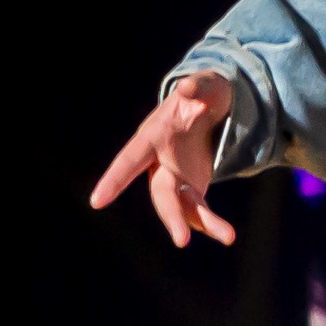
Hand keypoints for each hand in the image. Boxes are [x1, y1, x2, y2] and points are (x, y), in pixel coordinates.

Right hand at [91, 77, 241, 246]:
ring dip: (202, 224)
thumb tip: (188, 86)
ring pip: (182, 207)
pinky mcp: (192, 188)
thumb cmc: (204, 93)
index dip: (114, 180)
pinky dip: (211, 223)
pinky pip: (198, 210)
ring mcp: (175, 177)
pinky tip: (226, 234)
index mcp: (153, 136)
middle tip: (182, 240)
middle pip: (160, 193)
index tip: (96, 201)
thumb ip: (197, 86)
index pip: (130, 159)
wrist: (214, 107)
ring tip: (229, 236)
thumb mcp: (206, 85)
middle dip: (171, 216)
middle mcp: (159, 161)